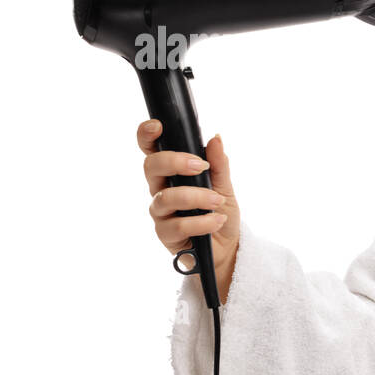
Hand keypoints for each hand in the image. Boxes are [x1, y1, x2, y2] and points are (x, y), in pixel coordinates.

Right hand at [139, 119, 240, 302]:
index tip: (158, 126)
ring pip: (166, 198)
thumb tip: (215, 138)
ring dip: (196, 197)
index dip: (147, 136)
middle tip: (201, 167)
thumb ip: (218, 164)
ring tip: (218, 202)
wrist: (227, 248)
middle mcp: (160, 190)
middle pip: (151, 167)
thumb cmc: (220, 213)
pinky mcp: (165, 235)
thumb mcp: (224, 186)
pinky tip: (217, 221)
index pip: (151, 151)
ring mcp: (160, 213)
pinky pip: (178, 225)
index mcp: (171, 174)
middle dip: (175, 162)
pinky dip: (202, 222)